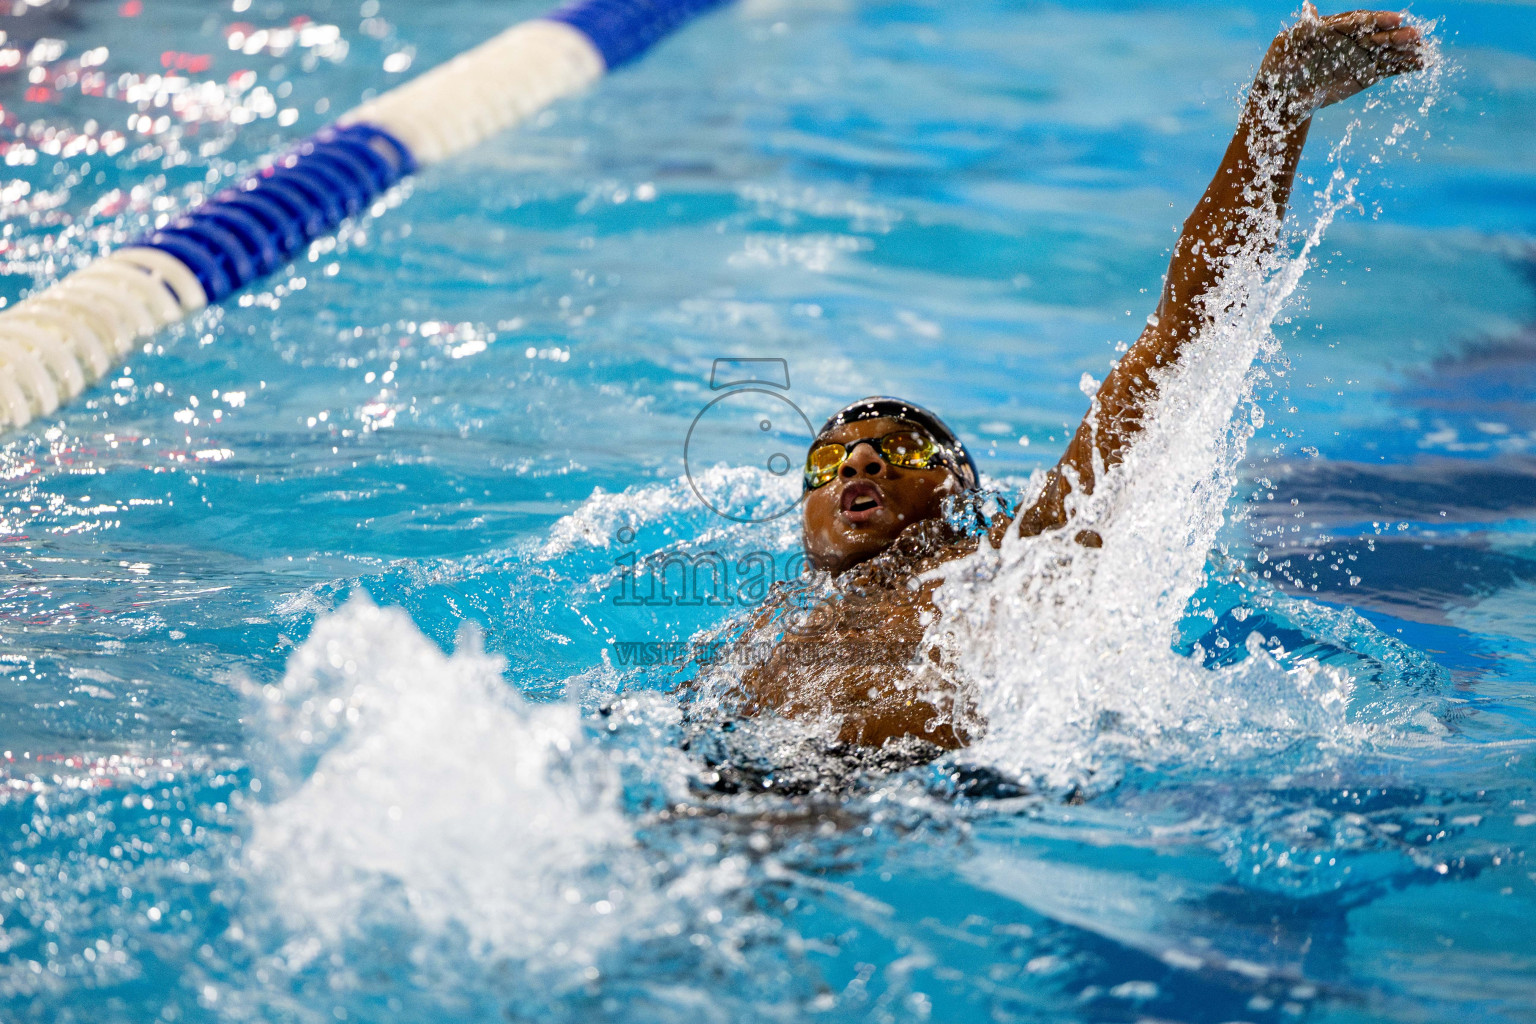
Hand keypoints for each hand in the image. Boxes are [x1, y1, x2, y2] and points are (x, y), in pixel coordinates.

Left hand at [1256, 4, 1427, 118]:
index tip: (1395, 19)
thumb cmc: (1281, 66)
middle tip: (1415, 35)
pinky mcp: (1369, 72)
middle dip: (1397, 35)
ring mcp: (1363, 55)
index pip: (1360, 21)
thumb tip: (1309, 7)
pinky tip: (1425, 62)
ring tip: (1425, 50)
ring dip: (1407, 50)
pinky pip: (1391, 67)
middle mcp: (1353, 39)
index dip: (1377, 20)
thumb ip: (1304, 29)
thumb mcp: (1287, 46)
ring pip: (1389, 50)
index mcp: (1337, 27)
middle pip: (1378, 34)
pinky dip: (1407, 65)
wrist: (1284, 96)